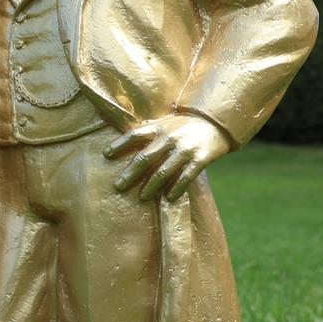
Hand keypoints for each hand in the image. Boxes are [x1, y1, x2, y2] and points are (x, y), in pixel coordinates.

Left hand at [104, 114, 231, 200]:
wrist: (216, 123)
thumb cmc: (184, 126)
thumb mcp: (165, 124)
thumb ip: (149, 133)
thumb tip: (124, 146)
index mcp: (159, 127)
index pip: (135, 134)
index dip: (120, 144)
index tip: (106, 154)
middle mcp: (170, 137)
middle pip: (146, 156)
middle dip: (131, 173)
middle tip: (119, 186)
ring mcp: (186, 149)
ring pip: (164, 170)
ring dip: (152, 185)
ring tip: (142, 197)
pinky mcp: (201, 159)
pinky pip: (186, 177)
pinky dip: (177, 188)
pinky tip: (168, 198)